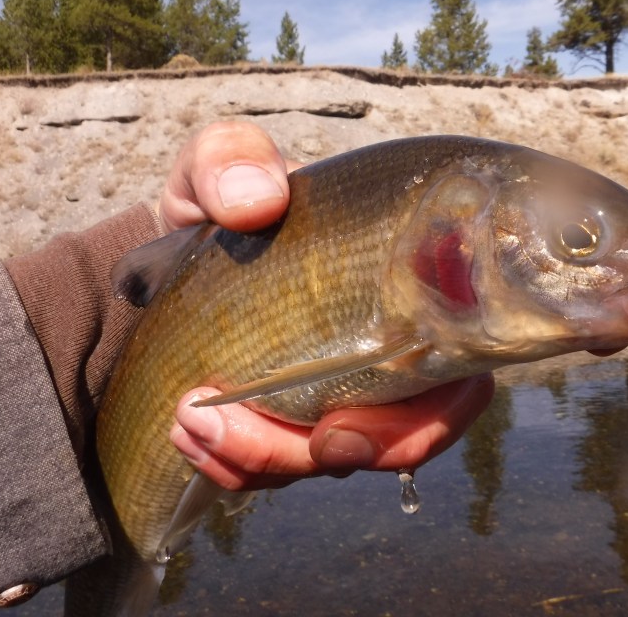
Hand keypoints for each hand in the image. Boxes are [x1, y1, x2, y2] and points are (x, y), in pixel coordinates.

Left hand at [160, 122, 494, 488]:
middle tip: (258, 433)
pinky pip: (283, 470)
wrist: (166, 254)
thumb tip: (259, 200)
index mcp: (412, 294)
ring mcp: (342, 396)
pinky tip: (190, 432)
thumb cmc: (220, 201)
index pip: (461, 378)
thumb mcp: (220, 163)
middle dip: (343, 451)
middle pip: (407, 436)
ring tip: (194, 422)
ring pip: (338, 461)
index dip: (429, 418)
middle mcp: (390, 354)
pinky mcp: (292, 425)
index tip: (348, 421)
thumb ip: (233, 157)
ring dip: (269, 459)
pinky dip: (236, 465)